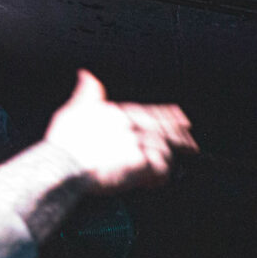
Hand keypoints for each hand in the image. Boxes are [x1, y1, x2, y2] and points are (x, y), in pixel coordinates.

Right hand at [44, 70, 197, 190]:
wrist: (63, 164)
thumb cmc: (66, 142)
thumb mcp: (75, 108)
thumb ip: (88, 93)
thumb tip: (88, 76)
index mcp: (120, 111)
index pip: (153, 112)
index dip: (170, 116)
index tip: (183, 119)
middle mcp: (133, 125)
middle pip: (166, 130)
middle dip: (181, 138)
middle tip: (193, 145)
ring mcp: (139, 144)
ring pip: (166, 151)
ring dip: (165, 163)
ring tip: (160, 171)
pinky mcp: (142, 163)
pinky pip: (162, 171)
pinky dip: (160, 178)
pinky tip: (155, 181)